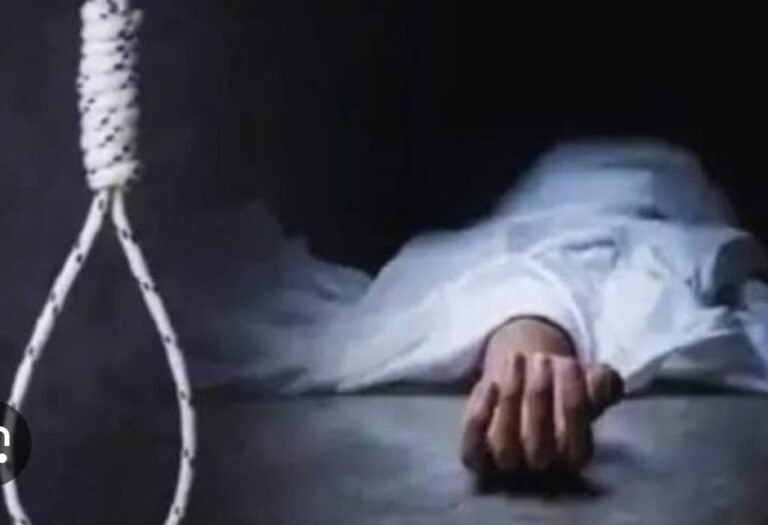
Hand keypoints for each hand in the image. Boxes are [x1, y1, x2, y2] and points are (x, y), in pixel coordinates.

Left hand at [460, 317, 622, 473]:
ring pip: (505, 448)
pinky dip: (479, 419)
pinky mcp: (477, 456)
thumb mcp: (588, 380)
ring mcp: (506, 465)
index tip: (570, 363)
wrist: (521, 380)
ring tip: (517, 359)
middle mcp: (540, 468)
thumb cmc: (561, 385)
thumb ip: (602, 382)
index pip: (577, 445)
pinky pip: (472, 449)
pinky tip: (489, 384)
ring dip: (510, 401)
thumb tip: (600, 380)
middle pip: (539, 448)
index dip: (574, 402)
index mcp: (574, 458)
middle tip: (541, 359)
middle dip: (540, 398)